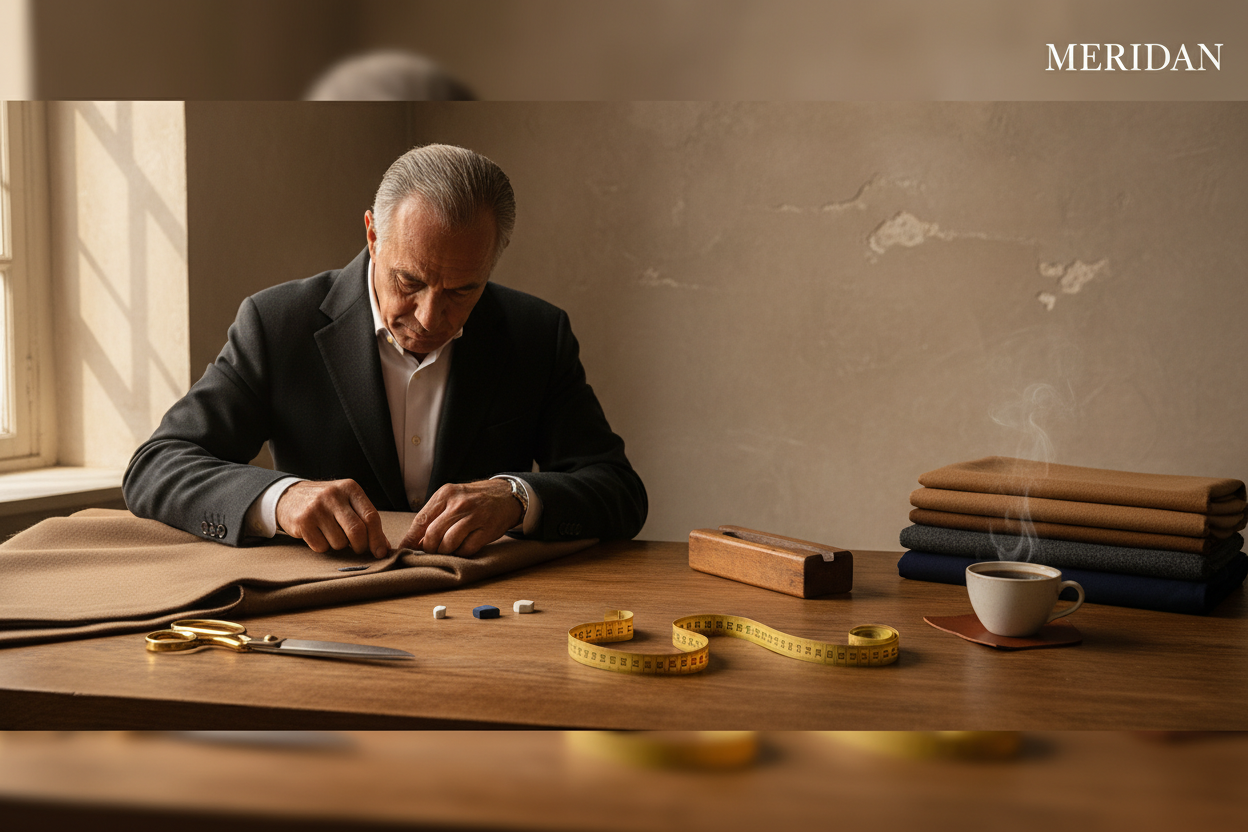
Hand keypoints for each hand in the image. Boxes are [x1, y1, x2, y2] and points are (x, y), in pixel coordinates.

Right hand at [276, 479, 389, 557]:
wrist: (289, 496)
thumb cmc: (326, 503)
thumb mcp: (347, 503)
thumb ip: (366, 521)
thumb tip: (383, 547)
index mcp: (350, 488)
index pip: (371, 516)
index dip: (378, 538)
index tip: (380, 552)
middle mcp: (334, 495)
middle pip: (357, 531)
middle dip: (360, 546)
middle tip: (357, 548)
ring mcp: (316, 508)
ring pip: (339, 542)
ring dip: (338, 545)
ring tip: (331, 534)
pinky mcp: (303, 521)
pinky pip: (321, 546)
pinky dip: (322, 547)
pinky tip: (317, 535)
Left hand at [400, 479, 523, 555]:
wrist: (506, 495)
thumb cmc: (473, 500)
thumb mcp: (451, 499)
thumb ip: (433, 517)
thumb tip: (414, 542)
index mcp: (446, 494)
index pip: (421, 520)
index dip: (411, 539)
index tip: (404, 550)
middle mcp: (459, 503)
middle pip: (433, 535)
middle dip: (429, 548)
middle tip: (432, 550)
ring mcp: (474, 516)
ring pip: (448, 544)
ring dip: (445, 551)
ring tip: (448, 549)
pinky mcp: (487, 529)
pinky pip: (466, 549)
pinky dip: (461, 553)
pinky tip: (462, 548)